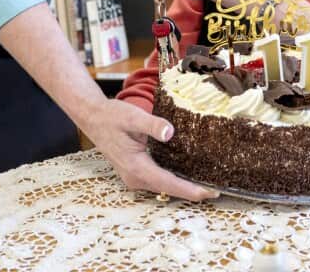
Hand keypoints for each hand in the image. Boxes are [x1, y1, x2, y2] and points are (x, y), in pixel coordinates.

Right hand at [79, 98, 216, 200]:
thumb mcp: (133, 117)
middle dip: (191, 191)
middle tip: (216, 190)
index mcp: (136, 167)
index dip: (190, 190)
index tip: (209, 193)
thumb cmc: (112, 117)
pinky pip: (158, 180)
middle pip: (168, 189)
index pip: (168, 183)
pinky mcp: (135, 172)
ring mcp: (134, 177)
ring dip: (183, 187)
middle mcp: (135, 177)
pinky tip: (187, 175)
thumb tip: (169, 132)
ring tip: (207, 185)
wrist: (93, 118)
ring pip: (163, 186)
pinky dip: (173, 181)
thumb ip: (152, 125)